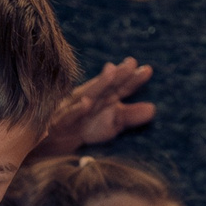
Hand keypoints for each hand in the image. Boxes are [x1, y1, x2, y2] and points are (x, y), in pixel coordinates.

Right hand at [34, 58, 156, 157]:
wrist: (53, 142)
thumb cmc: (85, 127)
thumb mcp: (111, 123)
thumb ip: (130, 115)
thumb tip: (153, 109)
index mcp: (102, 98)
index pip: (120, 88)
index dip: (133, 79)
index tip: (147, 70)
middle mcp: (89, 99)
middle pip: (106, 86)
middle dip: (117, 74)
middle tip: (131, 63)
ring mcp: (74, 109)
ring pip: (88, 95)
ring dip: (99, 84)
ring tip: (111, 71)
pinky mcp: (61, 122)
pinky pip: (69, 116)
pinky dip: (77, 110)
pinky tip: (85, 104)